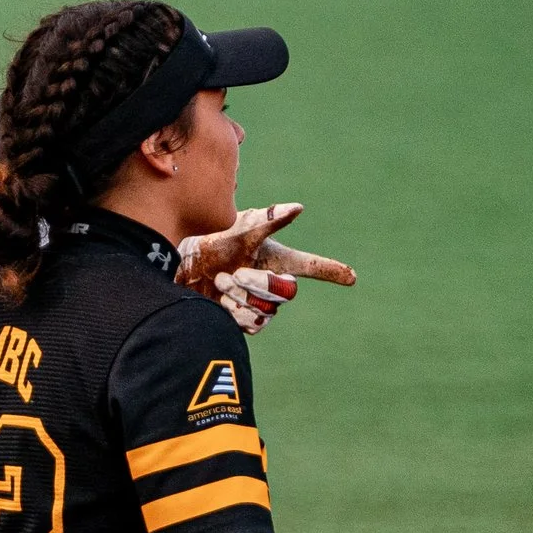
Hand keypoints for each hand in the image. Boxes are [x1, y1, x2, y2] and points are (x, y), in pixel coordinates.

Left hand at [178, 203, 355, 333]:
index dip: (331, 271)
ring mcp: (259, 303)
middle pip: (287, 293)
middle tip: (234, 273)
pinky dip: (233, 312)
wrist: (181, 268)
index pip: (311, 266)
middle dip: (259, 284)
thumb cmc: (212, 243)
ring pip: (267, 311)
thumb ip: (268, 220)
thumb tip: (298, 207)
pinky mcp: (244, 321)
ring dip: (240, 296)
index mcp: (277, 259)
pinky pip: (252, 325)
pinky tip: (218, 301)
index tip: (351, 277)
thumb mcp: (238, 229)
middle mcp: (272, 283)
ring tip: (221, 281)